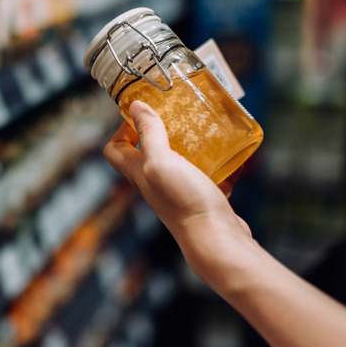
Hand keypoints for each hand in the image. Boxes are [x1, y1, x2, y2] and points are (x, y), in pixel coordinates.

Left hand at [103, 100, 251, 254]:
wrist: (217, 239)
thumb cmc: (184, 202)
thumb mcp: (161, 161)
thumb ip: (149, 135)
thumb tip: (135, 106)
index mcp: (139, 173)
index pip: (115, 149)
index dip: (122, 129)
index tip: (142, 112)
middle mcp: (155, 183)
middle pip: (148, 152)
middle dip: (160, 129)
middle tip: (178, 113)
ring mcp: (179, 192)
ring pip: (180, 161)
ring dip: (190, 144)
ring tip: (204, 127)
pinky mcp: (204, 198)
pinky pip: (209, 175)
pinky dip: (218, 163)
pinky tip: (230, 152)